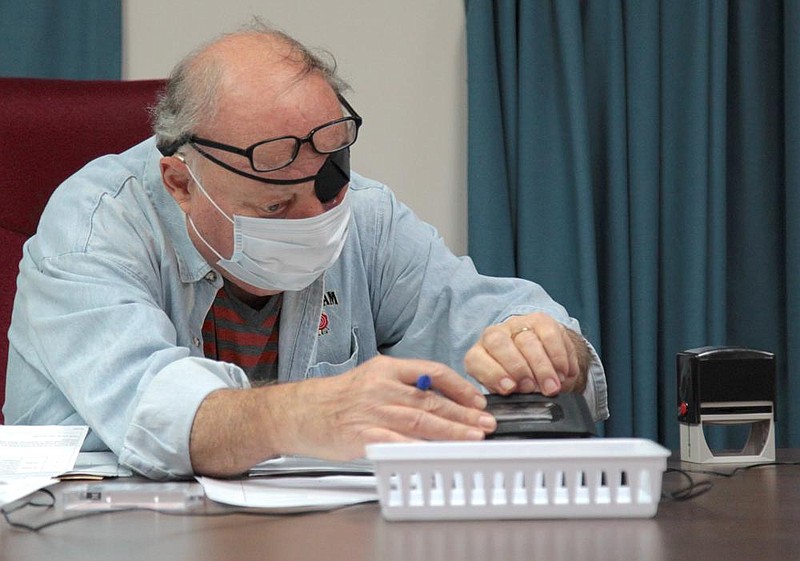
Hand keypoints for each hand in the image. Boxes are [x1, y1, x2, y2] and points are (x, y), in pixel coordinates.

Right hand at [273, 356, 496, 460]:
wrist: (299, 412)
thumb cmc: (336, 398)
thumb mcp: (370, 378)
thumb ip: (403, 385)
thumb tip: (440, 399)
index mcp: (385, 368)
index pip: (432, 372)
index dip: (459, 386)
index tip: (478, 399)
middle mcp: (381, 387)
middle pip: (431, 399)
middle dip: (464, 413)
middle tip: (487, 422)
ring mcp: (373, 412)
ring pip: (421, 420)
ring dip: (452, 430)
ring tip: (475, 437)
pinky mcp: (364, 436)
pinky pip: (399, 442)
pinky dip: (423, 448)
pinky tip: (441, 453)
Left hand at [464, 312, 588, 395]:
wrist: (540, 357)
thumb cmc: (518, 379)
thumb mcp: (508, 391)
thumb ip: (509, 394)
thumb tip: (520, 403)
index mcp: (478, 355)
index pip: (476, 359)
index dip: (492, 374)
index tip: (510, 388)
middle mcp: (493, 335)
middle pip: (500, 344)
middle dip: (518, 368)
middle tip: (533, 388)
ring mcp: (516, 325)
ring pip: (527, 340)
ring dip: (543, 367)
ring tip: (552, 386)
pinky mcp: (540, 320)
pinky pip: (550, 335)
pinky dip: (559, 357)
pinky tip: (563, 372)